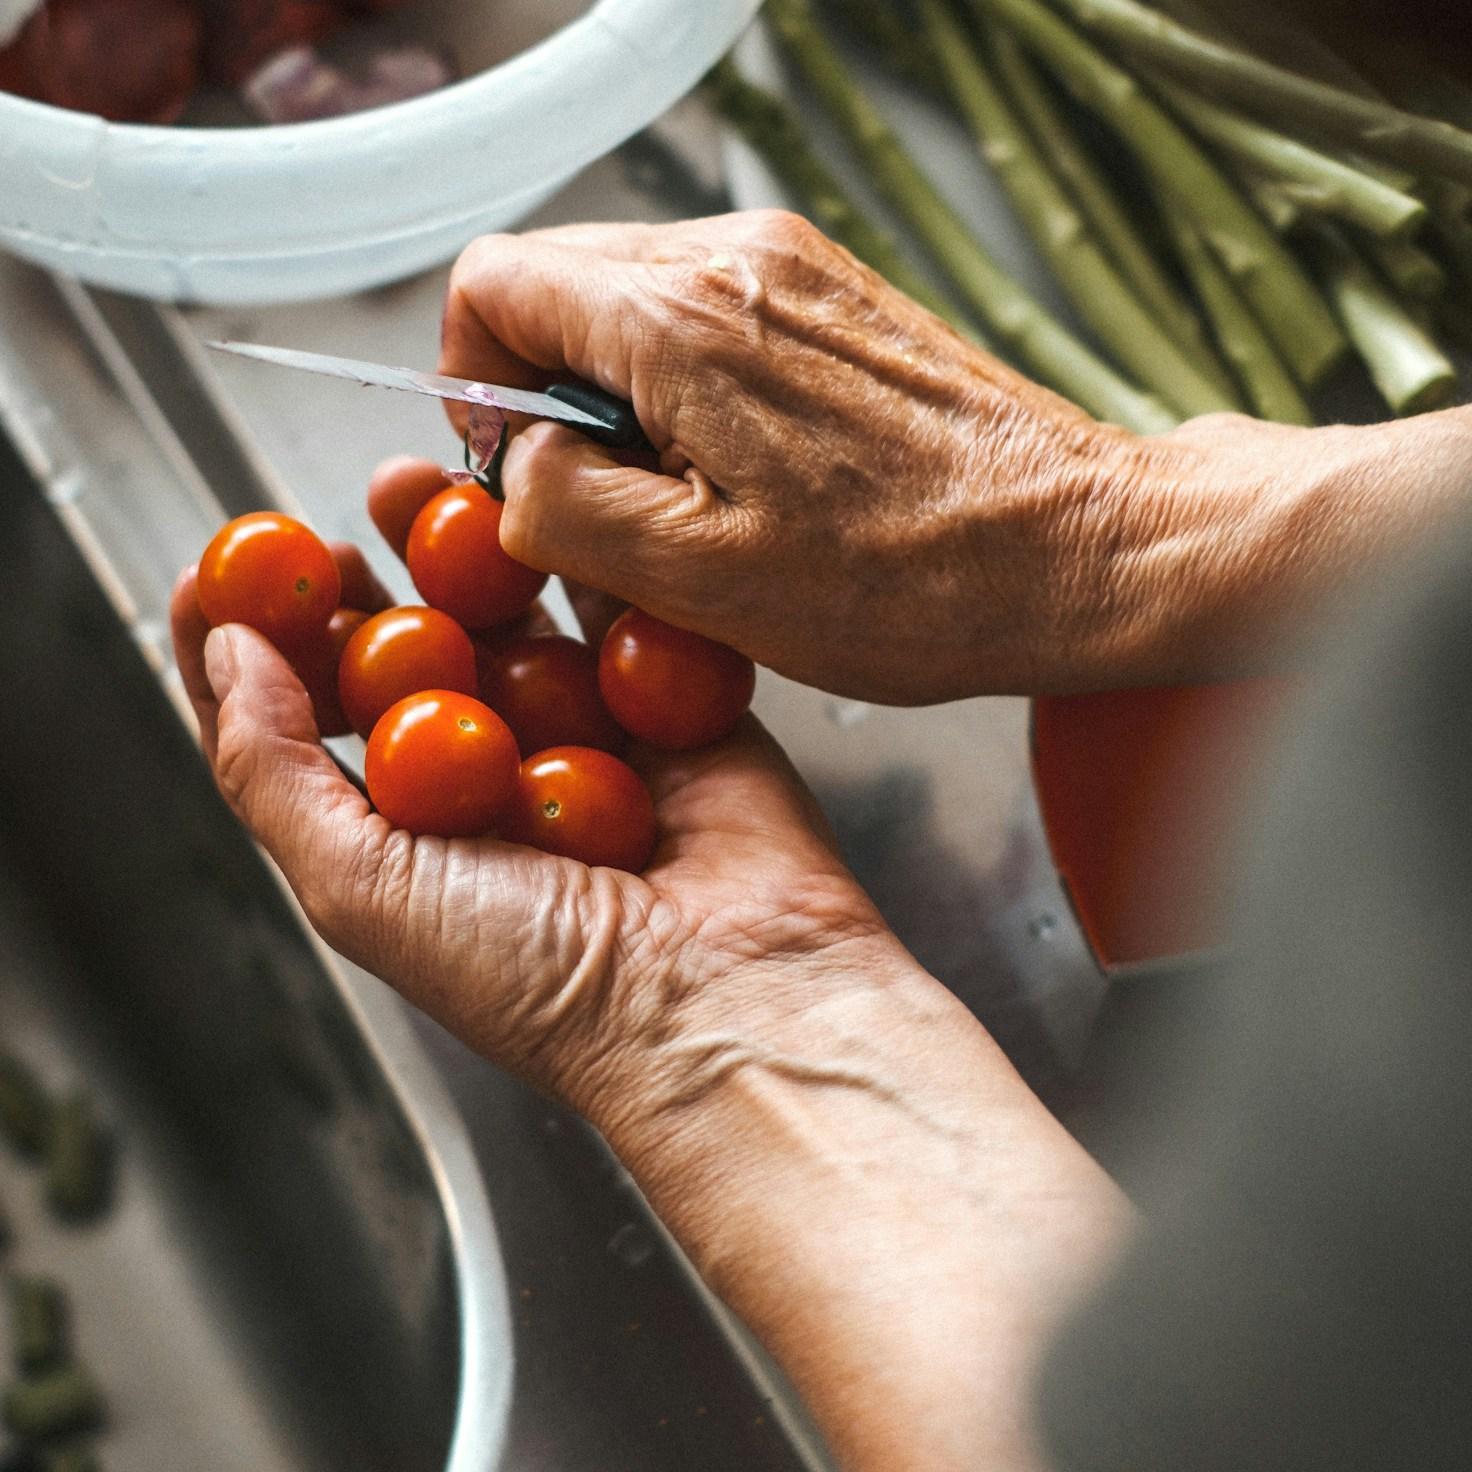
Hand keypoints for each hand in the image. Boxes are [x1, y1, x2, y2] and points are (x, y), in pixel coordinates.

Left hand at [171, 490, 1127, 1471]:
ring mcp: (577, 738)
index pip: (300, 728)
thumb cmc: (536, 976)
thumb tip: (225, 657)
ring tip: (413, 486)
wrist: (720, 997)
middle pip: (398, 656)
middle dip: (353, 586)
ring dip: (454, 549)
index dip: (250, 651)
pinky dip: (576, 556)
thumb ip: (272, 768)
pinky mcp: (665, 707)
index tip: (217, 580)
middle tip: (325, 531)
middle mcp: (484, 783)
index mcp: (401, 834)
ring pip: (501, 618)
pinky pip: (613, 611)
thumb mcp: (357, 886)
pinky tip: (532, 505)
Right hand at [439, 210, 1471, 699]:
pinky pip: (710, 315)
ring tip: (680, 499)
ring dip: (620, 395)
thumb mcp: (702, 579)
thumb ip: (566, 505)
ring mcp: (793, 265)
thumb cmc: (911, 578)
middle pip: (558, 281)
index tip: (511, 463)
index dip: (470, 378)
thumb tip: (518, 463)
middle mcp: (735, 256)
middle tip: (594, 500)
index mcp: (680, 321)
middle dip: (544, 390)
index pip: (492, 282)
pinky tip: (741, 473)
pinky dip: (687, 386)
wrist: (1077, 547)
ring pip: (632, 300)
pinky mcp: (834, 296)